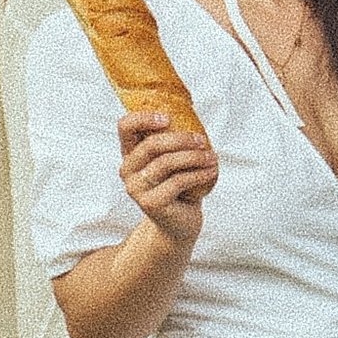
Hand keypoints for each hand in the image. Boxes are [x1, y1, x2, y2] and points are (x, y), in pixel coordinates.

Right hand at [119, 109, 217, 250]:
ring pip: (166, 163)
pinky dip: (199, 174)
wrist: (178, 224)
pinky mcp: (151, 203)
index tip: (168, 118)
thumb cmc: (178, 187)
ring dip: (194, 157)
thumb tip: (192, 113)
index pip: (125, 127)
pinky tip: (211, 171)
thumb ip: (174, 140)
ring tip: (212, 157)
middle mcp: (128, 170)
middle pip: (151, 145)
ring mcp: (136, 188)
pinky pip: (178, 181)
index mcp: (131, 153)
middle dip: (181, 139)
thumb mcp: (174, 160)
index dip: (144, 118)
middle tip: (202, 140)